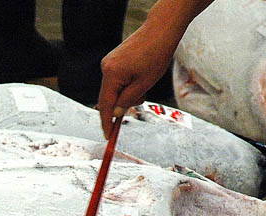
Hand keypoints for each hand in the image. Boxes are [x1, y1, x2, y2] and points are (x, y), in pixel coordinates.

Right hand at [96, 23, 185, 137]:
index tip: (108, 135)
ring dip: (126, 94)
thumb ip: (128, 100)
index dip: (106, 122)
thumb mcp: (144, 84)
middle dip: (121, 105)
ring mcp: (109, 62)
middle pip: (108, 97)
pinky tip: (139, 78)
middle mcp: (106, 67)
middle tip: (140, 99)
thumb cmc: (156, 54)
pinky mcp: (114, 59)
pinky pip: (116, 80)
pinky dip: (126, 85)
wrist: (160, 30)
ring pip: (113, 89)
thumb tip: (116, 112)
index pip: (105, 105)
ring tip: (144, 83)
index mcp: (111, 74)